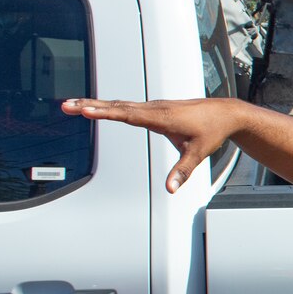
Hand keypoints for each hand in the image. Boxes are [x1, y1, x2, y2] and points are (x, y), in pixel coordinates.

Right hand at [63, 97, 239, 192]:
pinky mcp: (156, 109)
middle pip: (117, 106)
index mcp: (162, 117)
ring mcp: (154, 107)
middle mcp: (155, 108)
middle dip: (91, 106)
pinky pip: (128, 106)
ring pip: (121, 105)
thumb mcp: (198, 153)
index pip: (128, 115)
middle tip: (67, 105)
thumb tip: (171, 189)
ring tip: (73, 105)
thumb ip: (182, 171)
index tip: (85, 110)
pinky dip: (110, 106)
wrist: (225, 113)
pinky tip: (98, 108)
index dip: (105, 112)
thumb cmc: (212, 132)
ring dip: (96, 104)